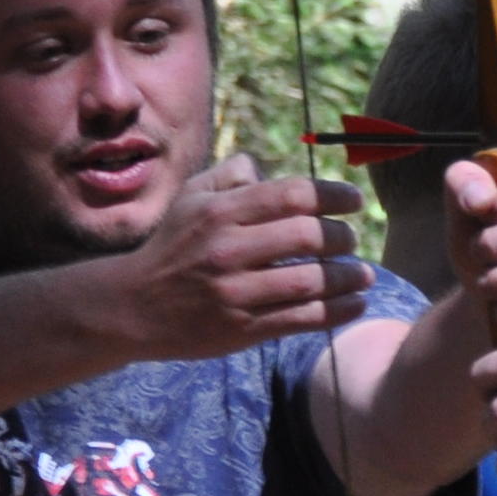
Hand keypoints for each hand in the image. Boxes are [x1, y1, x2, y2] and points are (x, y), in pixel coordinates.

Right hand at [108, 155, 368, 358]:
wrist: (133, 306)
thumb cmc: (171, 246)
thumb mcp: (190, 199)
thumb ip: (229, 176)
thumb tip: (264, 166)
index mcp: (220, 212)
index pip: (292, 195)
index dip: (333, 195)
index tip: (354, 201)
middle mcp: (228, 250)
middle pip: (308, 236)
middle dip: (342, 237)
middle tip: (352, 241)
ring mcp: (235, 292)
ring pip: (311, 281)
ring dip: (348, 277)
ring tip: (363, 274)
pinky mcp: (242, 328)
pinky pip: (302, 319)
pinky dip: (337, 311)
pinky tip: (354, 304)